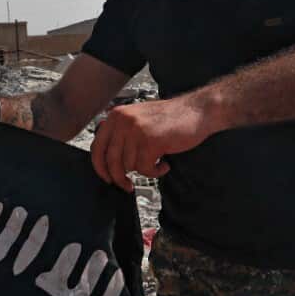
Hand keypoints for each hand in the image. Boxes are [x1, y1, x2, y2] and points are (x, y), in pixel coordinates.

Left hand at [90, 96, 216, 191]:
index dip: (100, 166)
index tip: (106, 177)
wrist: (197, 111)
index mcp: (116, 115)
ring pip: (129, 166)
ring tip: (157, 161)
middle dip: (118, 177)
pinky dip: (155, 172)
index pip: (97, 146)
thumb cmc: (170, 117)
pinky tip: (164, 164)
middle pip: (111, 160)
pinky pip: (145, 169)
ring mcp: (136, 130)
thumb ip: (121, 133)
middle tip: (127, 185)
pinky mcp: (150, 141)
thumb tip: (106, 159)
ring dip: (144, 170)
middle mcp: (123, 121)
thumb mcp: (138, 119)